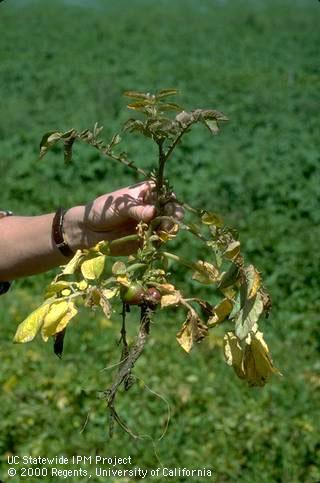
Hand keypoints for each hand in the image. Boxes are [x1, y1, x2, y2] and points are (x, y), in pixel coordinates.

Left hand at [65, 181, 183, 254]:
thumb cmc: (102, 210)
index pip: (166, 195)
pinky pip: (157, 241)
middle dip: (173, 218)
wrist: (89, 230)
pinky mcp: (146, 239)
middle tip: (169, 224)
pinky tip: (154, 242)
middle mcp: (151, 208)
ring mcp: (150, 224)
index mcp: (147, 194)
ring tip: (161, 234)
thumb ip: (136, 210)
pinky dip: (158, 242)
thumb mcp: (119, 207)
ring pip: (167, 228)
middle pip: (171, 212)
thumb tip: (154, 212)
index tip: (171, 210)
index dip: (172, 202)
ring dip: (167, 231)